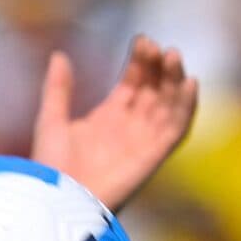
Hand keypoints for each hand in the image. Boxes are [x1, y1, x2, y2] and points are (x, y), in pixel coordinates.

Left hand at [28, 36, 198, 211]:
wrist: (58, 199)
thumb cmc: (50, 166)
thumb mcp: (52, 119)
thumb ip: (58, 88)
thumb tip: (59, 54)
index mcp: (108, 117)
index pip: (133, 83)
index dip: (140, 62)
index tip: (142, 40)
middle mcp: (129, 127)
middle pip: (153, 90)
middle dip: (158, 67)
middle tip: (158, 47)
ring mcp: (143, 140)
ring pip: (168, 105)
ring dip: (175, 81)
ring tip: (173, 55)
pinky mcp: (154, 155)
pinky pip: (177, 128)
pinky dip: (186, 107)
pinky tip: (190, 83)